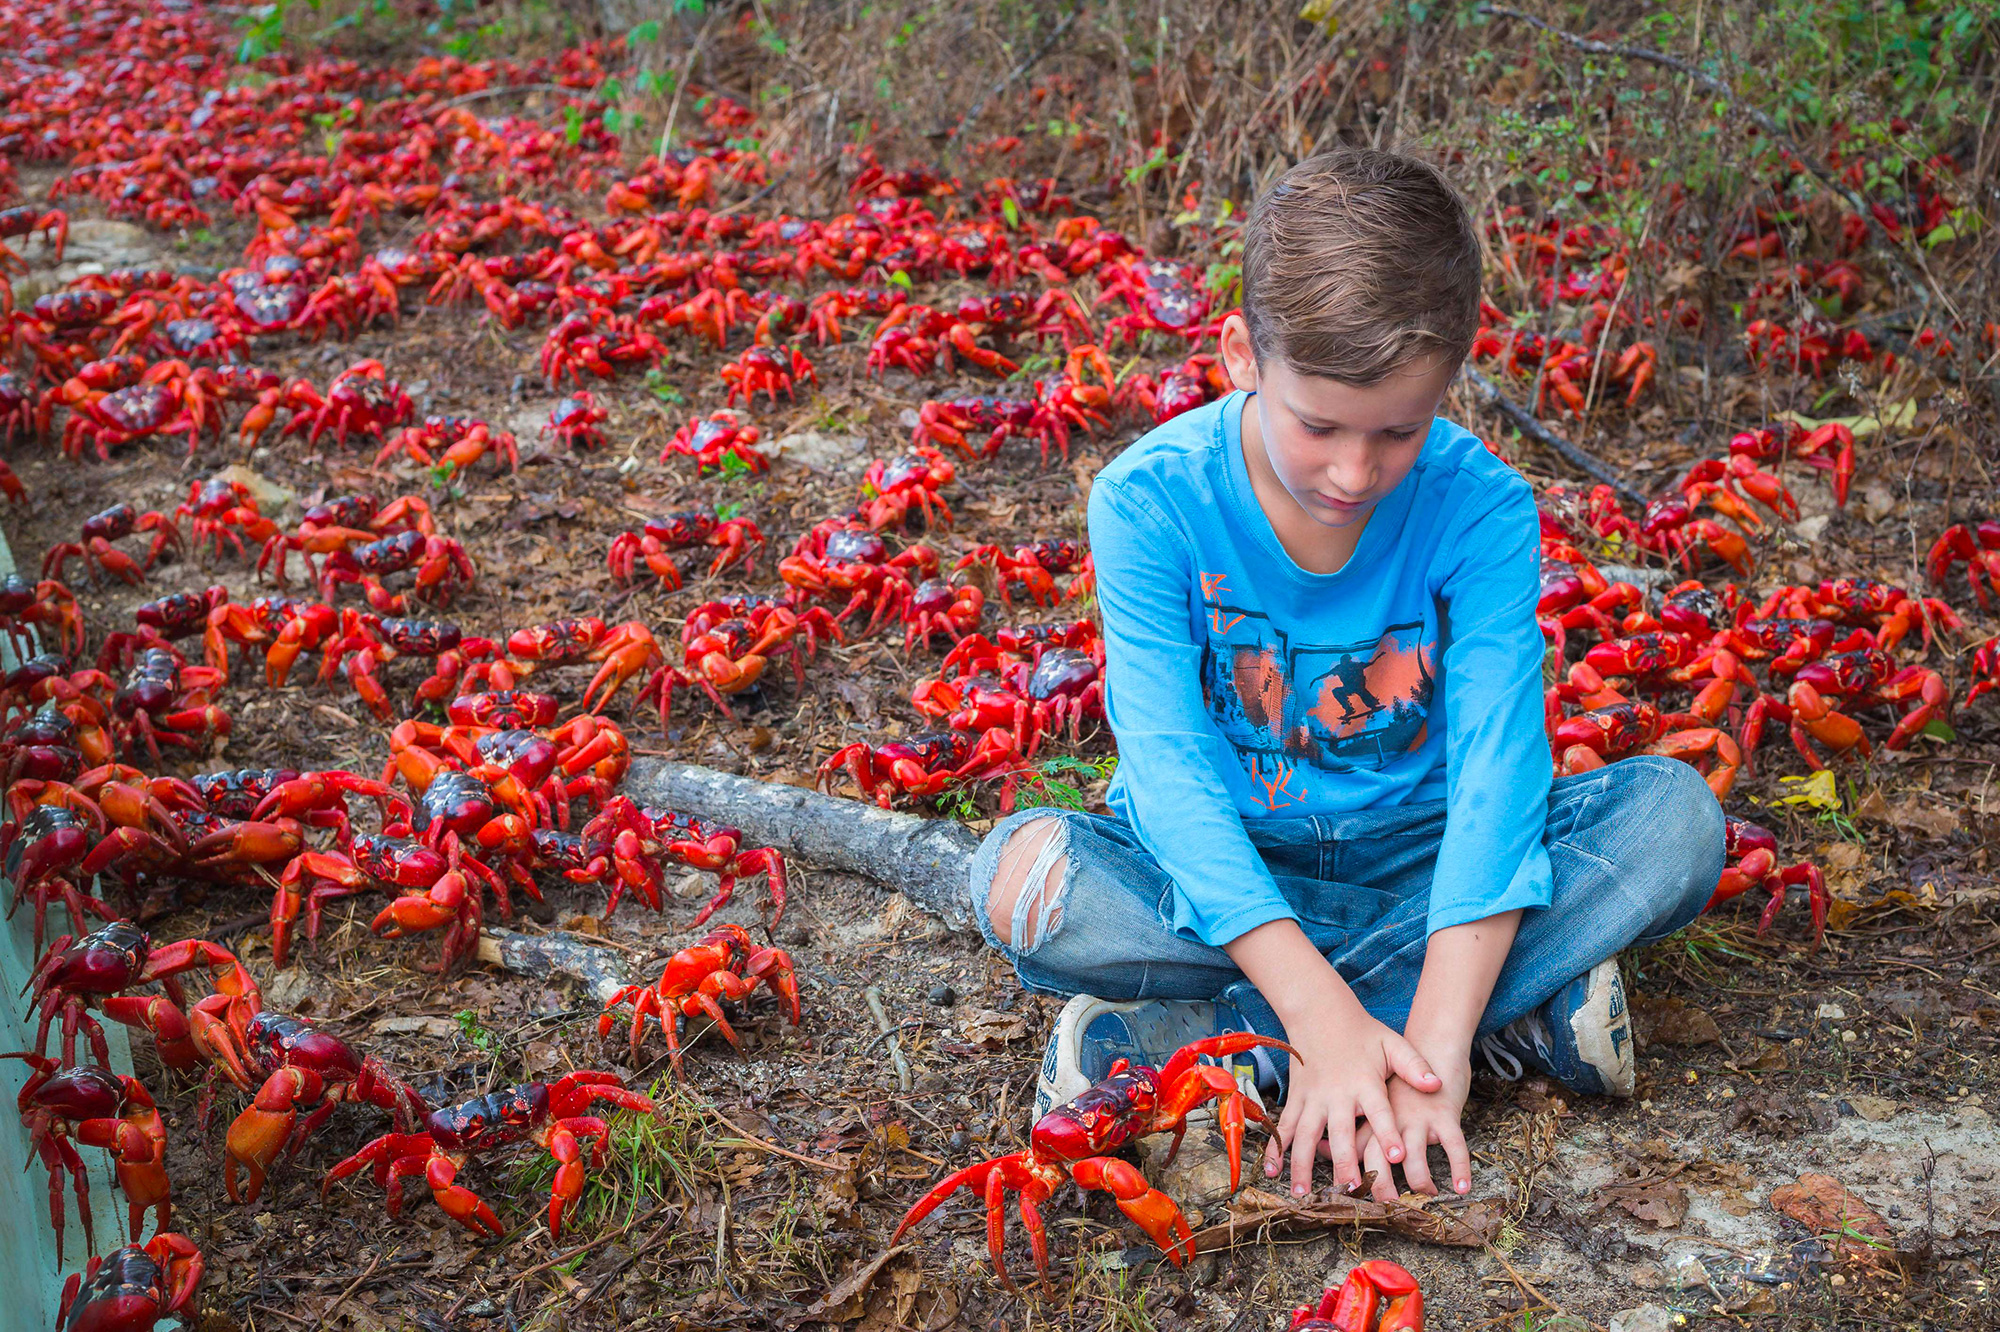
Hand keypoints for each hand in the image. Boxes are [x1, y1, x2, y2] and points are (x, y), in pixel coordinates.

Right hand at [1256, 996, 1441, 1198]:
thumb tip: (1436, 1083)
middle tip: (1352, 1190)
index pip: (1380, 1112)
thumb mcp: (1393, 1044)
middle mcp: (1337, 1094)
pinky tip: (1271, 1171)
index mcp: (1365, 1083)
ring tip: (1303, 1193)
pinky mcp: (1297, 1099)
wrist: (1320, 1012)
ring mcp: (1313, 1098)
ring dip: (1303, 1166)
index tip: (1398, 1157)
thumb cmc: (1362, 1033)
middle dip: (1347, 1164)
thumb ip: (1414, 1065)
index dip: (1388, 1133)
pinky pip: (1286, 1127)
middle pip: (1341, 1133)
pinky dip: (1277, 1149)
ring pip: (1307, 1136)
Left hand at [1352, 1055, 1472, 1199]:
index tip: (1348, 1193)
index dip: (1350, 1174)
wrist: (1429, 1042)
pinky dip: (1459, 1167)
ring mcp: (1417, 1117)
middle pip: (1377, 1161)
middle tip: (1386, 1210)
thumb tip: (1317, 1147)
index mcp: (1368, 1116)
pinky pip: (1454, 1146)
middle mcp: (1390, 1120)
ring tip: (1427, 1197)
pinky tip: (1463, 1186)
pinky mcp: (1444, 1114)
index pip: (1351, 1150)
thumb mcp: (1369, 1096)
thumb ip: (1348, 1123)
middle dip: (1380, 1188)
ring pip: (1415, 1160)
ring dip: (1419, 1182)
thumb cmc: (1399, 1078)